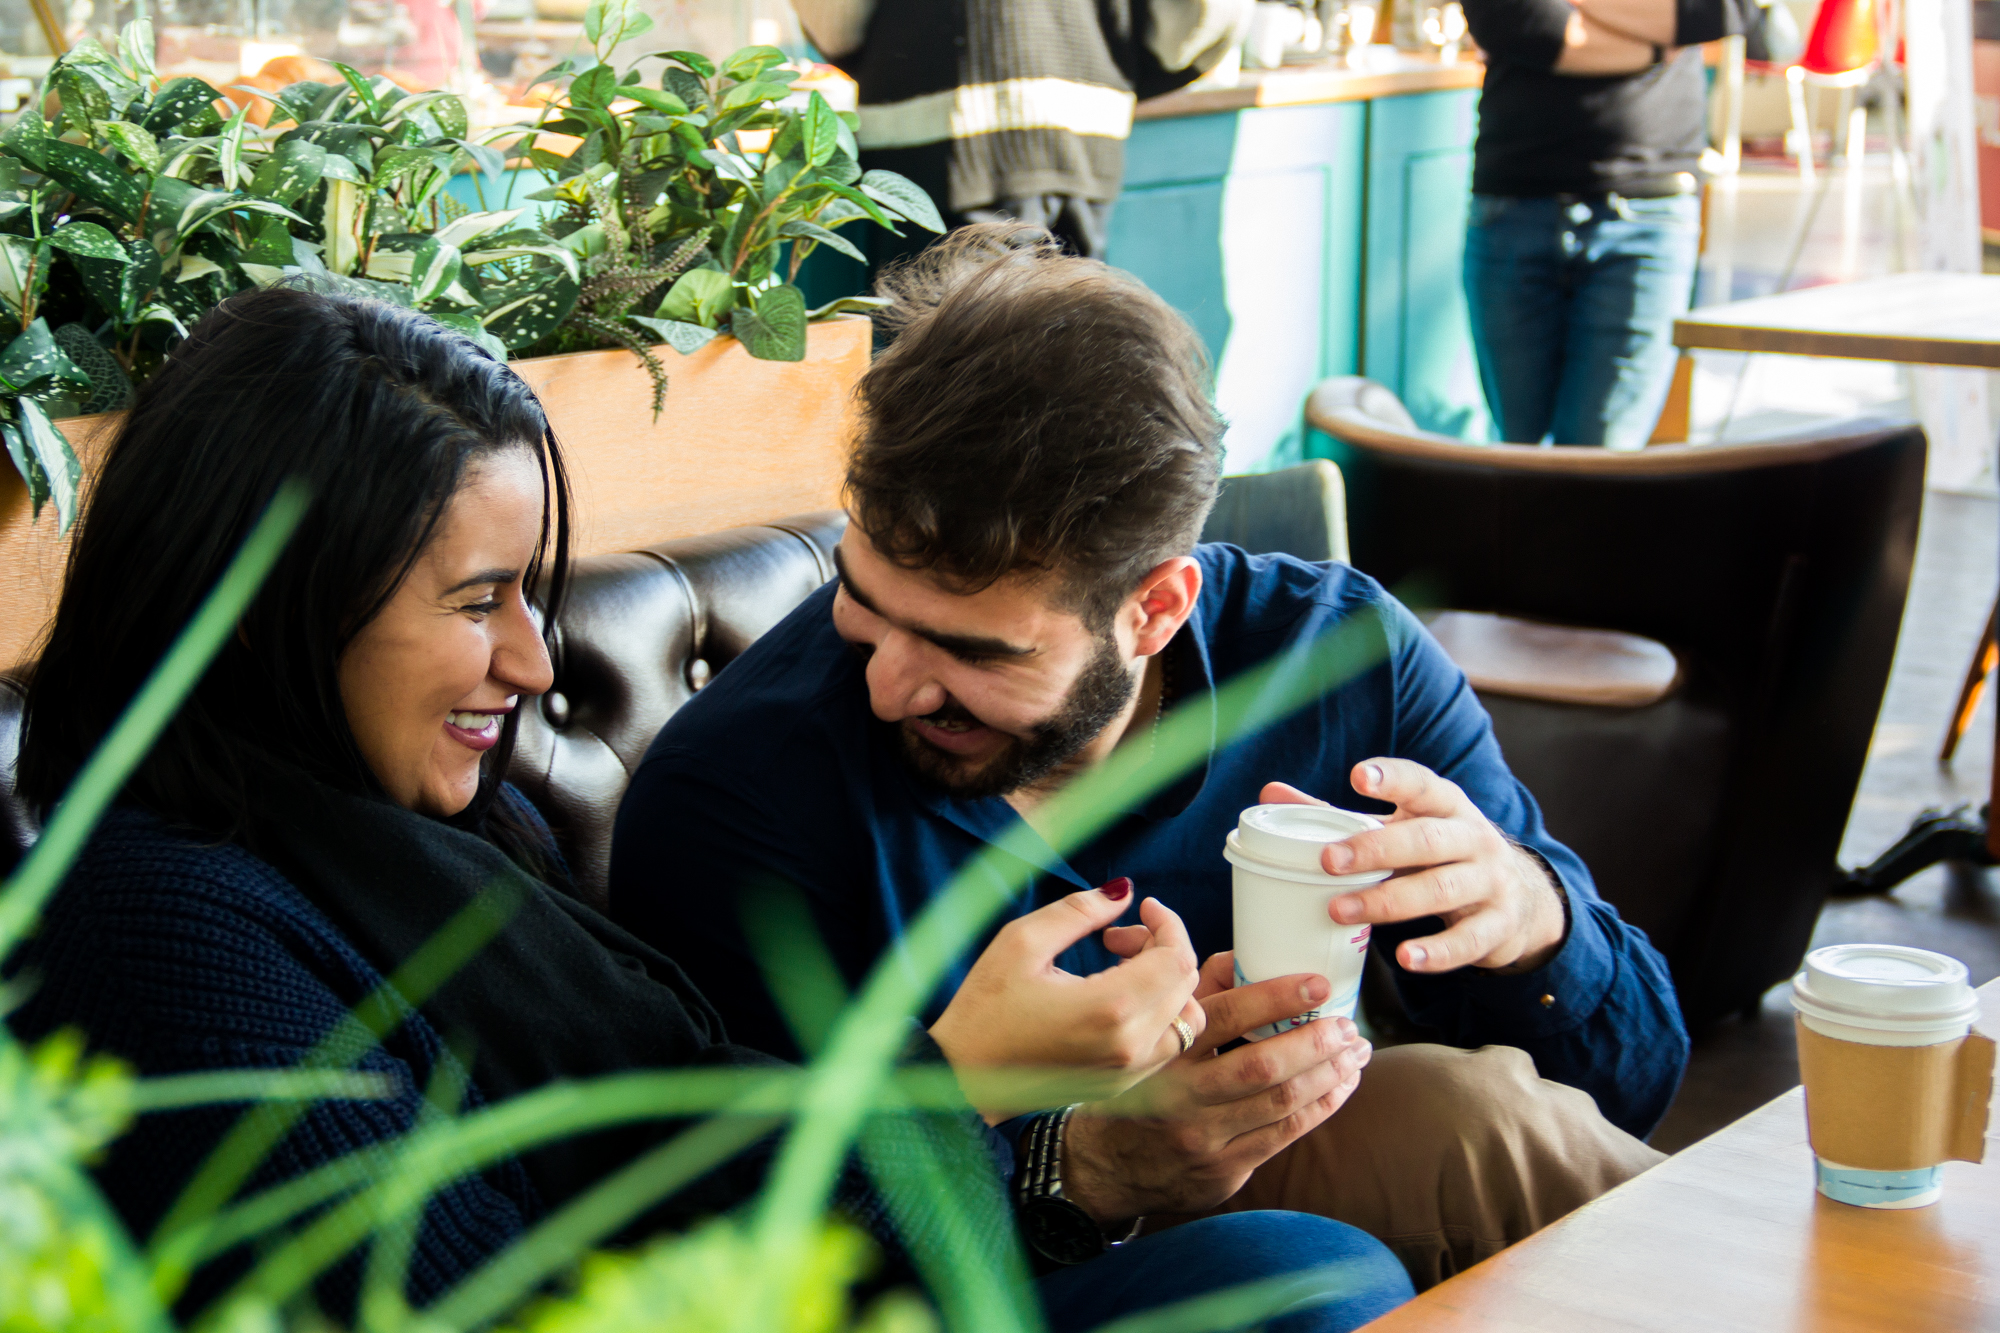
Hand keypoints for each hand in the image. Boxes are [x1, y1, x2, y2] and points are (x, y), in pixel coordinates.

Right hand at [928, 880, 1204, 1118]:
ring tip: (1120, 968)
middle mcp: (1130, 1046)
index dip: (1168, 923)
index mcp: (1110, 1008)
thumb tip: (1123, 891)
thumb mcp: (1022, 942)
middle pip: (1185, 984)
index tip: (1142, 907)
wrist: (962, 1078)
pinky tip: (1116, 998)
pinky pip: (1166, 1045)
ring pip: (1186, 1019)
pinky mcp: (1121, 1086)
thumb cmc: (984, 1009)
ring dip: (1165, 983)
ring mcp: (1128, 1073)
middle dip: (1161, 947)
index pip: (1176, 958)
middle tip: (1114, 937)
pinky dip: (1158, 1013)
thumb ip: (1079, 911)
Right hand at [1059, 952, 1370, 1222]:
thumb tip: (1246, 958)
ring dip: (1328, 1074)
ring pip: (1280, 1103)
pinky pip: (1283, 1136)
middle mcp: (1181, 1095)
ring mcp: (1203, 1137)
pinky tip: (1340, 1088)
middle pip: (1261, 1065)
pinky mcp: (1222, 1170)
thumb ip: (1199, 996)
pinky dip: (1320, 1108)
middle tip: (1348, 1023)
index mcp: (1163, 1051)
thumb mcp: (1150, 1036)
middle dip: (1315, 1041)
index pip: (1225, 1016)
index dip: (1277, 997)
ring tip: (1356, 1053)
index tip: (1319, 983)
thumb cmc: (1139, 1085)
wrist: (1104, 1167)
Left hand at [1263, 759, 1565, 974]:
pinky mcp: (1498, 925)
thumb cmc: (1440, 855)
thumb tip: (1269, 793)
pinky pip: (1468, 940)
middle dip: (1376, 849)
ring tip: (1341, 911)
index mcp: (1446, 806)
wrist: (1520, 898)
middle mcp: (1473, 838)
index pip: (1422, 785)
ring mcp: (1490, 881)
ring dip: (1389, 901)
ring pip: (1440, 888)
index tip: (1359, 776)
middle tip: (1329, 860)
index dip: (1393, 778)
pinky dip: (1437, 952)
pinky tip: (1406, 959)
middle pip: (1426, 840)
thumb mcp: (1401, 830)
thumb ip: (1339, 816)